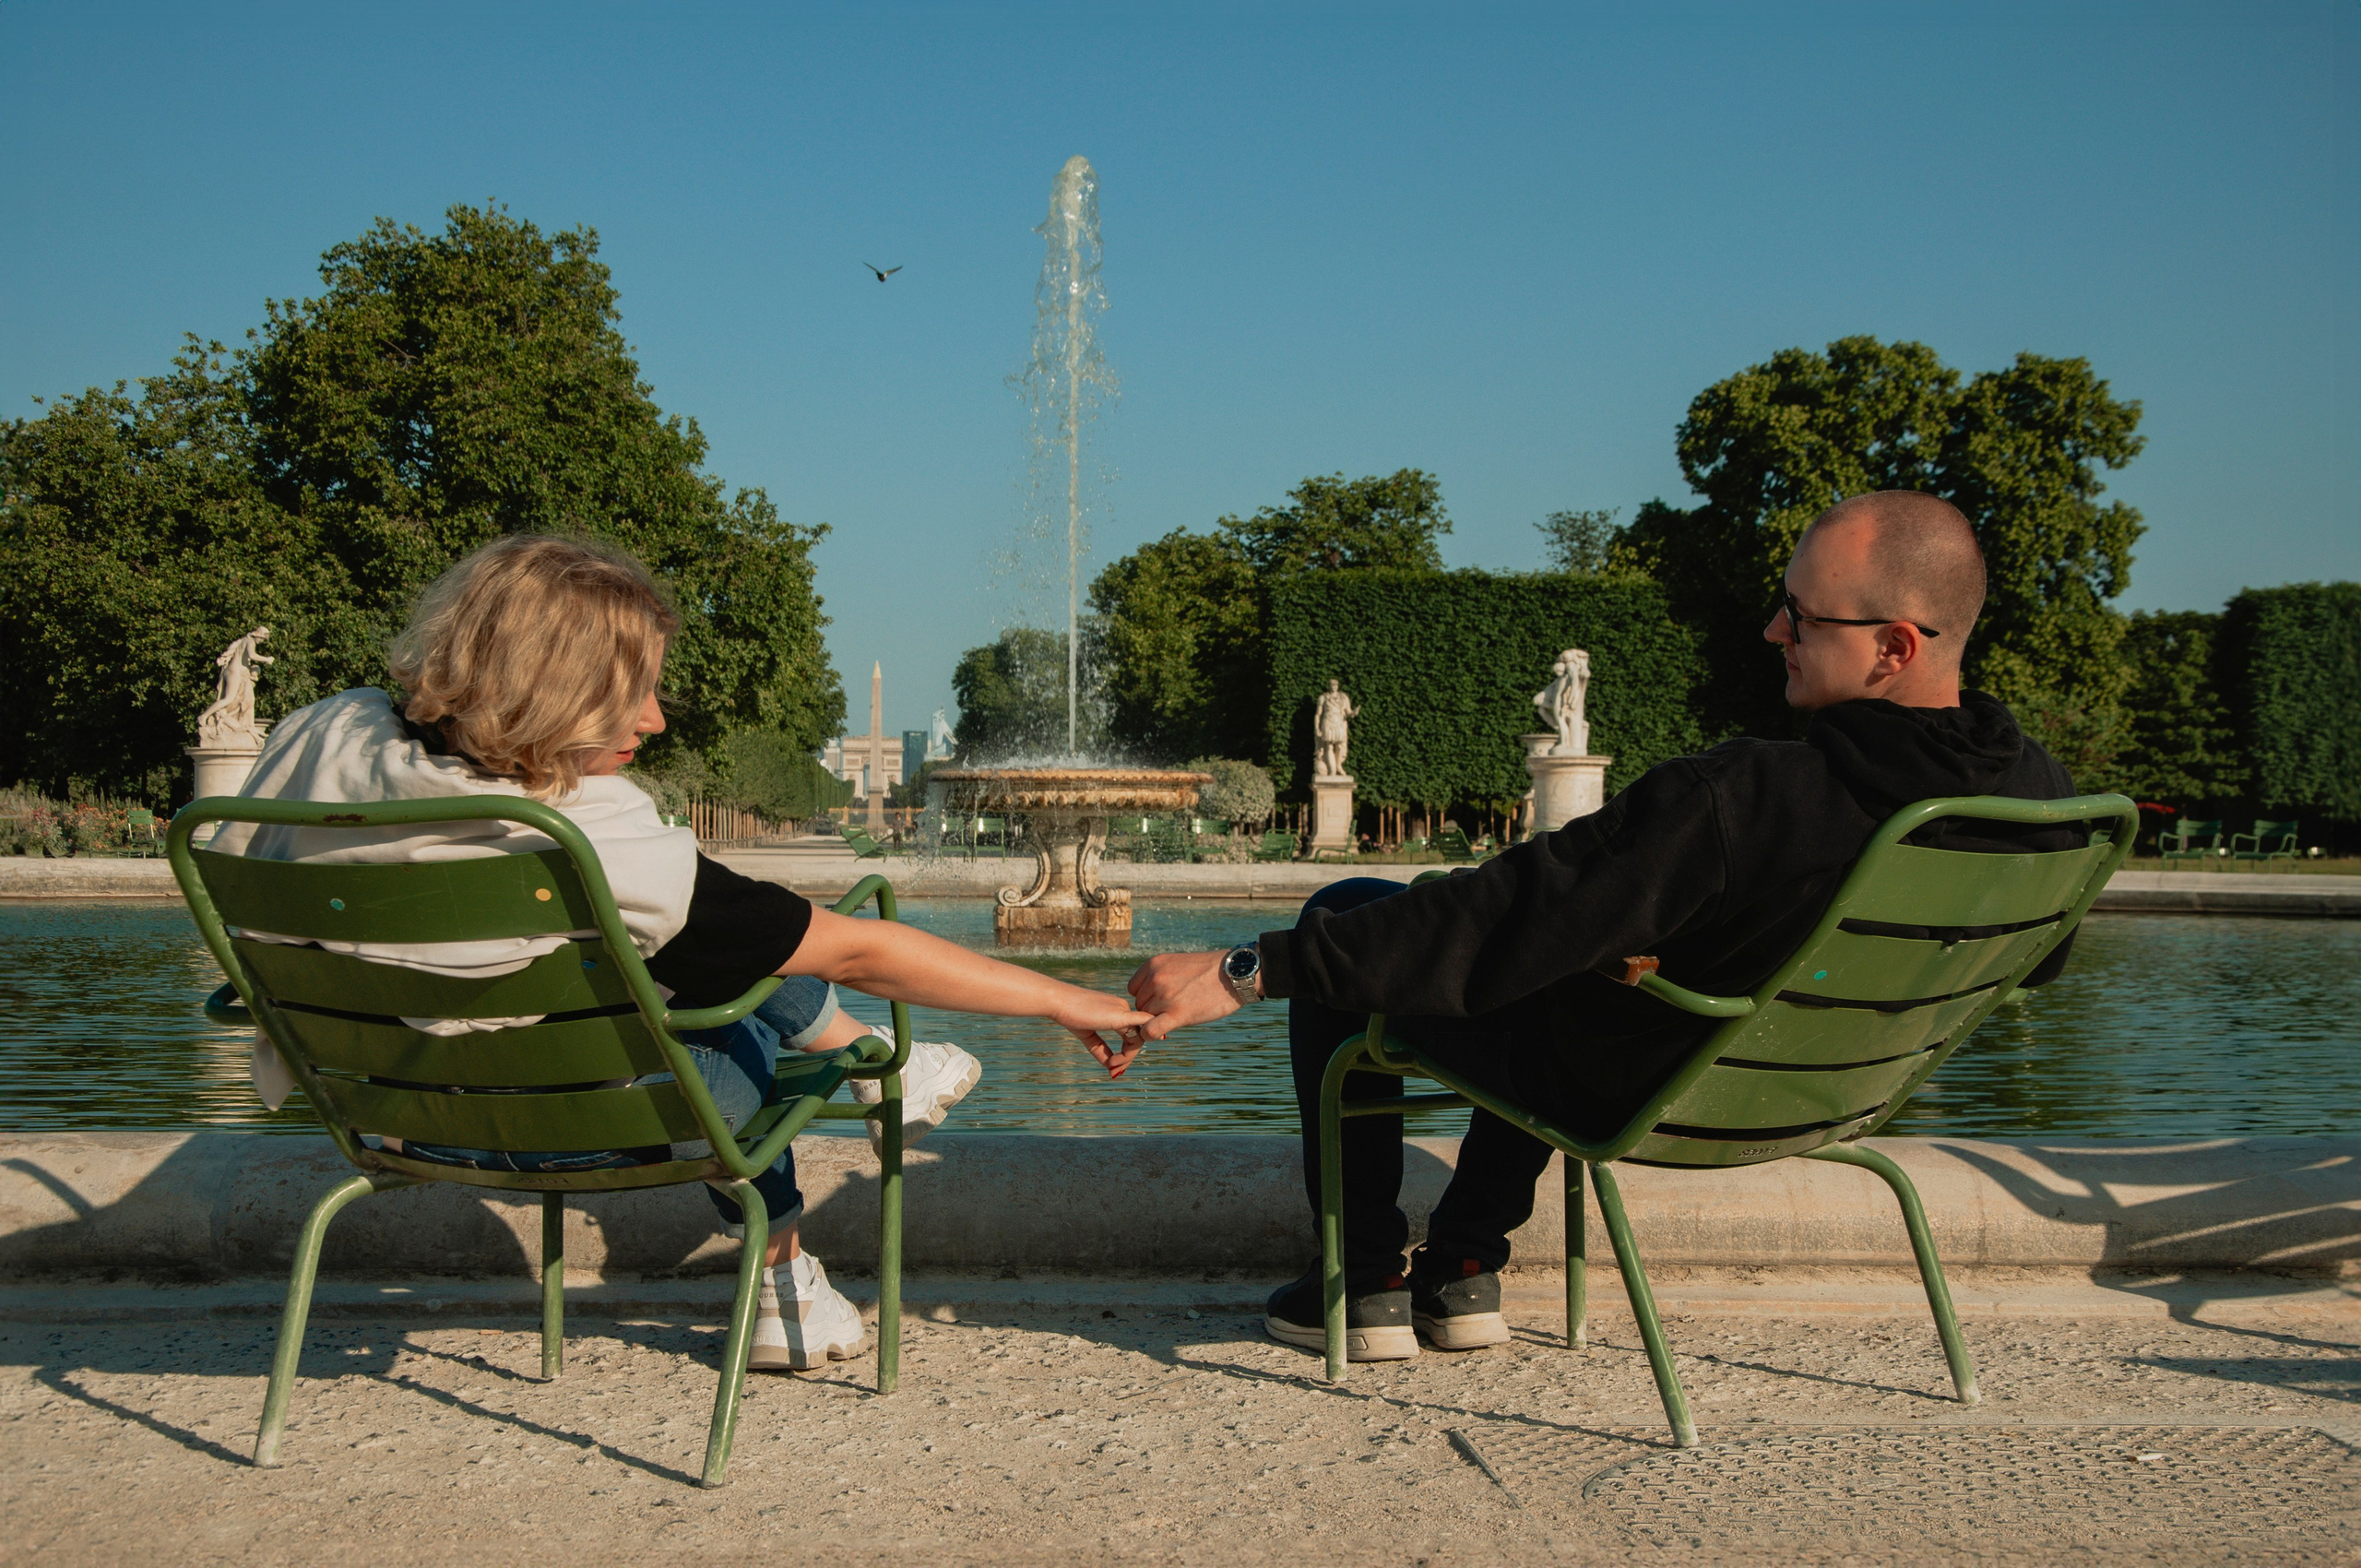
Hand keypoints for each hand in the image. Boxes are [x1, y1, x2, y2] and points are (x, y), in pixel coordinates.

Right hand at [1049, 989, 1156, 1078]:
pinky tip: (1123, 1060)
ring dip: (1127, 1057)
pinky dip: (1137, 1045)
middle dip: (1127, 1058)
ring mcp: (1123, 1010)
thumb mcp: (1088, 1035)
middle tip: (1113, 1071)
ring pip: (1138, 1038)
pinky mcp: (1121, 1015)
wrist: (1058, 1001)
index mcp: (1117, 1011)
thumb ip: (1100, 1049)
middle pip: (1136, 1038)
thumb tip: (1110, 1066)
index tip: (1112, 1067)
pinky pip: (1142, 1026)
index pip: (1130, 1035)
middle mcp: (1123, 1008)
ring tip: (1111, 1065)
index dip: (1125, 1054)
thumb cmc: (1069, 1014)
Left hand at [1126, 950, 1240, 1040]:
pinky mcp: (1177, 1014)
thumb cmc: (1208, 971)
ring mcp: (1165, 996)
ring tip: (1176, 1017)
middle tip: (1173, 1010)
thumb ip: (1160, 978)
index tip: (1161, 1001)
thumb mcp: (1178, 964)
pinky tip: (1163, 1033)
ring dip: (1157, 1021)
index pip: (1134, 988)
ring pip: (1145, 1017)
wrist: (1233, 974)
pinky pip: (1150, 1031)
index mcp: (1154, 964)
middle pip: (1140, 1004)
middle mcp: (1156, 978)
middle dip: (1153, 1010)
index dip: (1146, 997)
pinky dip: (1151, 1035)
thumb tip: (1147, 1001)